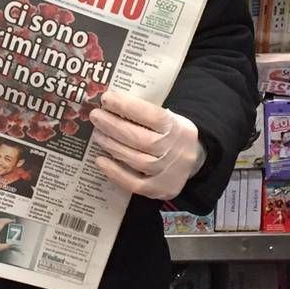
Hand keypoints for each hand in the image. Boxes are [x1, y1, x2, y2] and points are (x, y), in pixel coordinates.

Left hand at [90, 91, 206, 199]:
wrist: (193, 160)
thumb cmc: (171, 134)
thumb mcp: (169, 118)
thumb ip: (145, 113)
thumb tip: (110, 104)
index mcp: (178, 128)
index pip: (153, 116)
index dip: (128, 107)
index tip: (107, 99)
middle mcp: (175, 151)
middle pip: (142, 139)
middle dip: (114, 126)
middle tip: (96, 117)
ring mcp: (168, 173)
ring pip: (137, 160)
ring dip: (112, 146)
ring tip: (97, 134)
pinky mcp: (159, 190)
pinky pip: (135, 183)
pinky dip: (115, 172)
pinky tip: (100, 160)